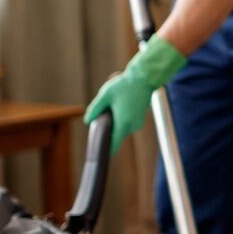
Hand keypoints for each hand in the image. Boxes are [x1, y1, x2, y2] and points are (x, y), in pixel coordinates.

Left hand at [85, 37, 186, 153]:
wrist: (145, 77)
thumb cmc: (125, 85)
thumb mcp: (105, 95)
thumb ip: (95, 109)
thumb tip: (87, 121)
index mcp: (123, 123)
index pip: (113, 144)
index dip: (105, 151)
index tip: (99, 156)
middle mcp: (132, 126)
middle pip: (115, 134)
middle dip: (107, 127)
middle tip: (105, 111)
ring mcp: (137, 123)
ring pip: (120, 127)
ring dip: (114, 120)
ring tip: (116, 102)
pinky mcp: (140, 118)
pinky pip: (126, 122)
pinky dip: (121, 117)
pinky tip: (121, 102)